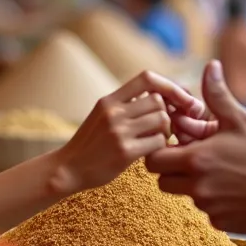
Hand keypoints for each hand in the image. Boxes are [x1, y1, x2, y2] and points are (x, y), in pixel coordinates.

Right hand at [52, 71, 205, 194]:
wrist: (68, 168)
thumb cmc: (91, 143)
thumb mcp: (102, 115)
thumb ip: (125, 104)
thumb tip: (160, 96)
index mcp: (109, 100)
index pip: (147, 77)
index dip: (169, 85)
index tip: (178, 98)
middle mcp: (113, 111)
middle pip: (159, 100)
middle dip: (168, 113)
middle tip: (165, 127)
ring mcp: (118, 131)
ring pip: (162, 119)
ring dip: (166, 130)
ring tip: (158, 138)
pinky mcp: (125, 152)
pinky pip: (159, 141)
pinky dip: (161, 146)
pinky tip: (153, 151)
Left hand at [146, 61, 245, 233]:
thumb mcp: (241, 120)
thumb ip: (218, 96)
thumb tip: (210, 66)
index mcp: (197, 159)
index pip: (153, 161)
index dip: (159, 153)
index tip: (174, 146)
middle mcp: (197, 187)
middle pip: (163, 182)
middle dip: (172, 170)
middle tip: (194, 159)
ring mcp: (208, 207)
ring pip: (186, 196)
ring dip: (194, 185)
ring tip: (220, 172)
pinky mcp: (220, 222)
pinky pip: (206, 212)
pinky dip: (214, 202)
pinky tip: (234, 190)